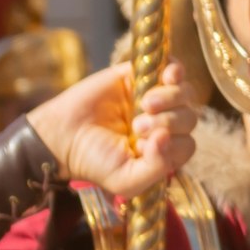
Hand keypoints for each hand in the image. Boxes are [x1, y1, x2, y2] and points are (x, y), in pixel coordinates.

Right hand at [30, 62, 196, 202]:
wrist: (61, 136)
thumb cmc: (94, 162)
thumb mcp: (126, 181)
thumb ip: (156, 168)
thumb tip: (168, 137)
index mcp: (163, 151)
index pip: (187, 145)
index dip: (173, 145)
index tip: (143, 146)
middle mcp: (163, 124)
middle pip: (189, 118)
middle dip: (168, 122)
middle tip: (136, 127)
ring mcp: (153, 99)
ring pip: (184, 93)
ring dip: (171, 98)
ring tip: (144, 104)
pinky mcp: (139, 77)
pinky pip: (171, 69)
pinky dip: (175, 70)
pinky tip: (168, 76)